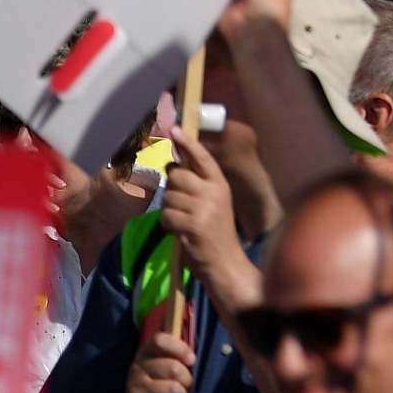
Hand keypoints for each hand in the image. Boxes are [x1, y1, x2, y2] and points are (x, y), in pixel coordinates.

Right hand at [126, 329, 195, 392]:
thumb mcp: (171, 360)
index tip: (192, 359)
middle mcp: (136, 367)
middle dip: (187, 378)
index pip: (160, 340)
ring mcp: (134, 387)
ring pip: (173, 388)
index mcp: (146, 351)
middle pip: (173, 367)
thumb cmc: (166, 379)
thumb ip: (181, 348)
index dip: (180, 348)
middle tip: (187, 385)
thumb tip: (193, 317)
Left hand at [160, 131, 237, 266]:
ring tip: (183, 222)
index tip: (175, 130)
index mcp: (220, 184)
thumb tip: (172, 166)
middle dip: (172, 188)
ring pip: (168, 197)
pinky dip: (168, 225)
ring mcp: (203, 208)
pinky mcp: (192, 224)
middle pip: (177, 175)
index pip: (202, 158)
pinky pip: (166, 216)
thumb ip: (198, 184)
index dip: (187, 143)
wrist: (225, 262)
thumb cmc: (216, 232)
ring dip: (170, 210)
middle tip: (181, 204)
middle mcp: (213, 192)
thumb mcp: (214, 203)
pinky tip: (180, 232)